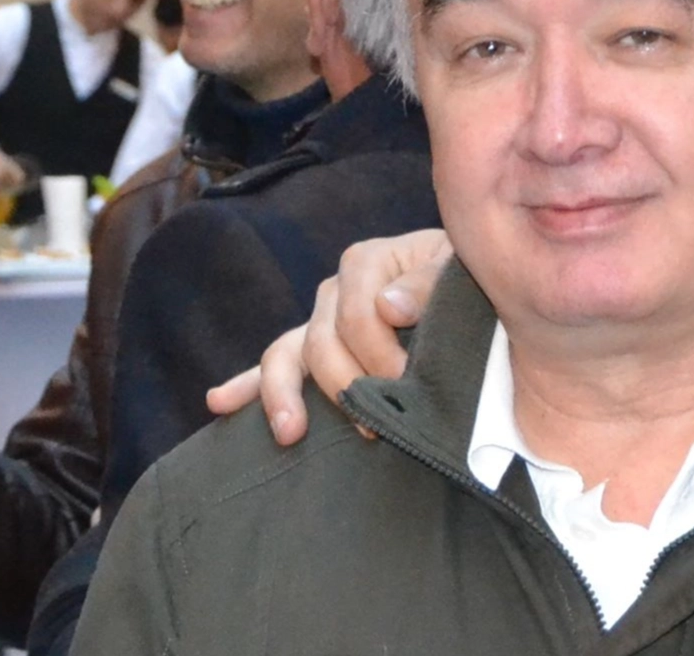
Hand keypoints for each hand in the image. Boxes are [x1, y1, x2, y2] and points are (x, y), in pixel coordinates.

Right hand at [206, 229, 452, 443]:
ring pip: (287, 354)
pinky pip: (276, 364)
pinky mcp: (316, 347)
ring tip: (289, 430)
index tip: (407, 383)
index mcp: (368, 262)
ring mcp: (321, 319)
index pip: (357, 314)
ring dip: (282, 394)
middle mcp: (336, 289)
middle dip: (344, 386)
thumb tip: (388, 308)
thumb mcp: (459, 266)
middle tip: (374, 426)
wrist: (474, 286)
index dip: (379, 353)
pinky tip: (219, 402)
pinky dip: (246, 385)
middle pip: (320, 341)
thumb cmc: (468, 276)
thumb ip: (429, 282)